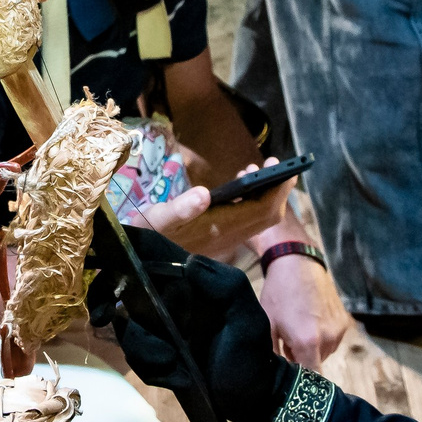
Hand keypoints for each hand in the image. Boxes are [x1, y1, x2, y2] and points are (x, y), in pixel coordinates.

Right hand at [93, 227, 288, 421]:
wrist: (253, 397)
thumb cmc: (252, 352)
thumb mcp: (247, 317)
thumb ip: (225, 285)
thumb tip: (189, 263)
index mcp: (187, 280)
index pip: (149, 249)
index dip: (122, 243)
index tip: (98, 253)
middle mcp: (168, 299)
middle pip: (121, 286)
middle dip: (105, 298)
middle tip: (102, 317)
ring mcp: (160, 328)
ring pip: (127, 328)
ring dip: (144, 350)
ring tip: (173, 364)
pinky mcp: (156, 354)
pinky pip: (138, 357)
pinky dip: (155, 369)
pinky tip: (179, 378)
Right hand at [121, 171, 286, 261]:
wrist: (139, 258)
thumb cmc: (148, 233)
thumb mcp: (158, 218)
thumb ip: (180, 208)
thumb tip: (204, 195)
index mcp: (219, 229)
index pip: (261, 210)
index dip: (277, 189)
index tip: (283, 167)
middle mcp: (229, 236)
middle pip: (267, 215)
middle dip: (277, 189)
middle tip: (272, 163)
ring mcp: (226, 238)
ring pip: (259, 218)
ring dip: (265, 194)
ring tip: (252, 170)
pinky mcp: (220, 237)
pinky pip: (248, 219)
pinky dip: (252, 201)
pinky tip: (239, 187)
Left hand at [258, 247, 349, 368]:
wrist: (298, 264)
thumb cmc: (278, 294)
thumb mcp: (268, 325)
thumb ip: (274, 354)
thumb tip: (275, 374)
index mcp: (307, 342)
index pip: (312, 378)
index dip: (302, 381)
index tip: (293, 379)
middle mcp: (328, 339)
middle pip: (316, 364)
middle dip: (302, 359)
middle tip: (288, 342)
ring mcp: (339, 330)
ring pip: (325, 353)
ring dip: (313, 348)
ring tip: (299, 327)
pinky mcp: (345, 321)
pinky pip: (333, 340)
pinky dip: (322, 336)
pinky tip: (311, 319)